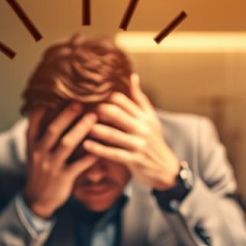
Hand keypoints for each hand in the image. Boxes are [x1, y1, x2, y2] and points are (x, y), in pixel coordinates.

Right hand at [22, 103, 98, 218]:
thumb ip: (40, 132)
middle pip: (53, 130)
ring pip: (66, 145)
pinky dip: (89, 156)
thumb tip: (48, 107)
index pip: (35, 121)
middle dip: (67, 115)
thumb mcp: (34, 150)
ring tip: (93, 118)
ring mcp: (51, 166)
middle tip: (81, 101)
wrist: (37, 198)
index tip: (57, 93)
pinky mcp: (62, 178)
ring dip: (80, 130)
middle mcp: (39, 152)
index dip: (45, 107)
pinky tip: (100, 148)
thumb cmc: (40, 169)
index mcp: (32, 144)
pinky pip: (78, 165)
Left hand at [82, 74, 180, 190]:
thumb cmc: (154, 141)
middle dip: (97, 109)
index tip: (89, 95)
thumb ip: (139, 99)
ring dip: (94, 128)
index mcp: (144, 116)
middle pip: (116, 113)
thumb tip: (132, 76)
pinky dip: (99, 149)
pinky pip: (113, 154)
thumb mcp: (151, 118)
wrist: (165, 169)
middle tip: (81, 107)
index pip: (122, 100)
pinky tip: (86, 145)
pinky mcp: (134, 160)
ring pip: (112, 134)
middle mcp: (142, 128)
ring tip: (80, 124)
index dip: (105, 96)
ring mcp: (138, 144)